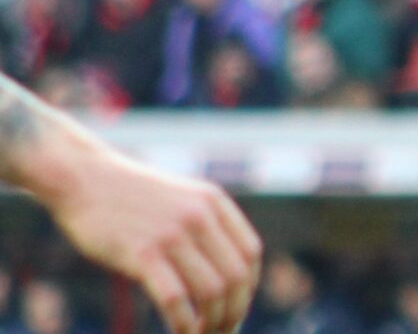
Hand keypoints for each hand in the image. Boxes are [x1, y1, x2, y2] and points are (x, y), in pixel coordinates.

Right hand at [43, 146, 261, 333]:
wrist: (85, 179)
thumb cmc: (131, 198)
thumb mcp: (181, 199)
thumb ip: (203, 226)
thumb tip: (222, 273)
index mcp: (214, 202)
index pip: (250, 253)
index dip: (249, 287)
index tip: (236, 307)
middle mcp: (201, 216)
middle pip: (236, 276)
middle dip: (234, 311)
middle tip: (222, 331)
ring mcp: (173, 234)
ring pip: (212, 291)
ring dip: (212, 322)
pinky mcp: (142, 253)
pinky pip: (175, 298)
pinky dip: (184, 323)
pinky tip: (181, 332)